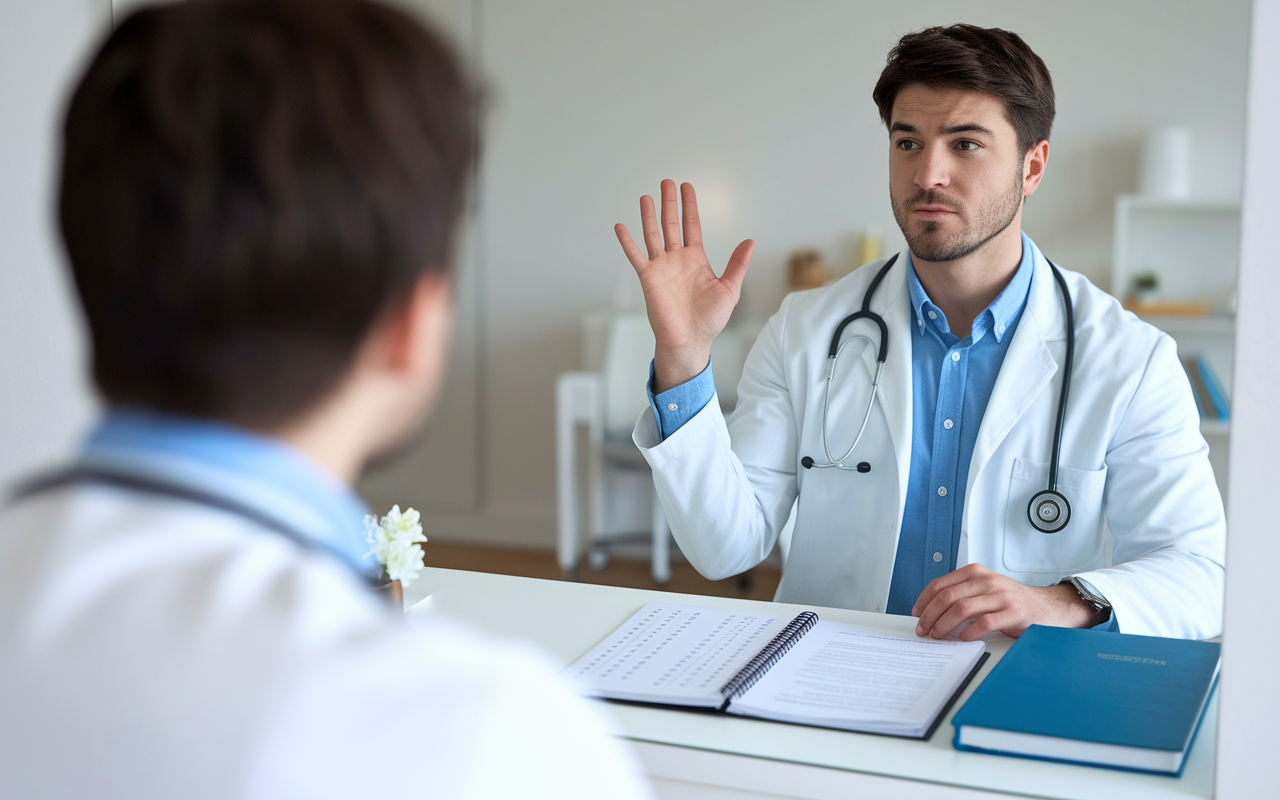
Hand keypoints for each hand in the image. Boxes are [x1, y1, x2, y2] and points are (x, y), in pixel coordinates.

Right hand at [615, 180, 754, 392]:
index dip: (689, 206)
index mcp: (696, 260)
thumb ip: (737, 264)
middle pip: (671, 224)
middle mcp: (677, 260)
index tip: (686, 188)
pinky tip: (620, 226)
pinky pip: (635, 255)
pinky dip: (627, 241)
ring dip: (648, 216)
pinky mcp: (648, 278)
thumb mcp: (729, 289)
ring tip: (646, 197)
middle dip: (669, 203)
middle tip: (667, 182)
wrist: (689, 341)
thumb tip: (751, 241)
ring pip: (652, 234)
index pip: (692, 225)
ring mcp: (661, 267)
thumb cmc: (709, 320)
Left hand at [911, 564, 1095, 640]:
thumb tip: (930, 611)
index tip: (916, 614)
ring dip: (944, 624)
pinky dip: (969, 632)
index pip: (941, 584)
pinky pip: (984, 622)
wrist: (1046, 607)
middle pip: (948, 597)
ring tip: (937, 635)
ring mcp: (1000, 596)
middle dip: (930, 615)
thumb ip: (961, 593)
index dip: (924, 600)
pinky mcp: (1012, 613)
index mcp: (975, 573)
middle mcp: (987, 581)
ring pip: (962, 609)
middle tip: (922, 630)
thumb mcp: (984, 589)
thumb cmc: (1010, 600)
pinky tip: (962, 638)